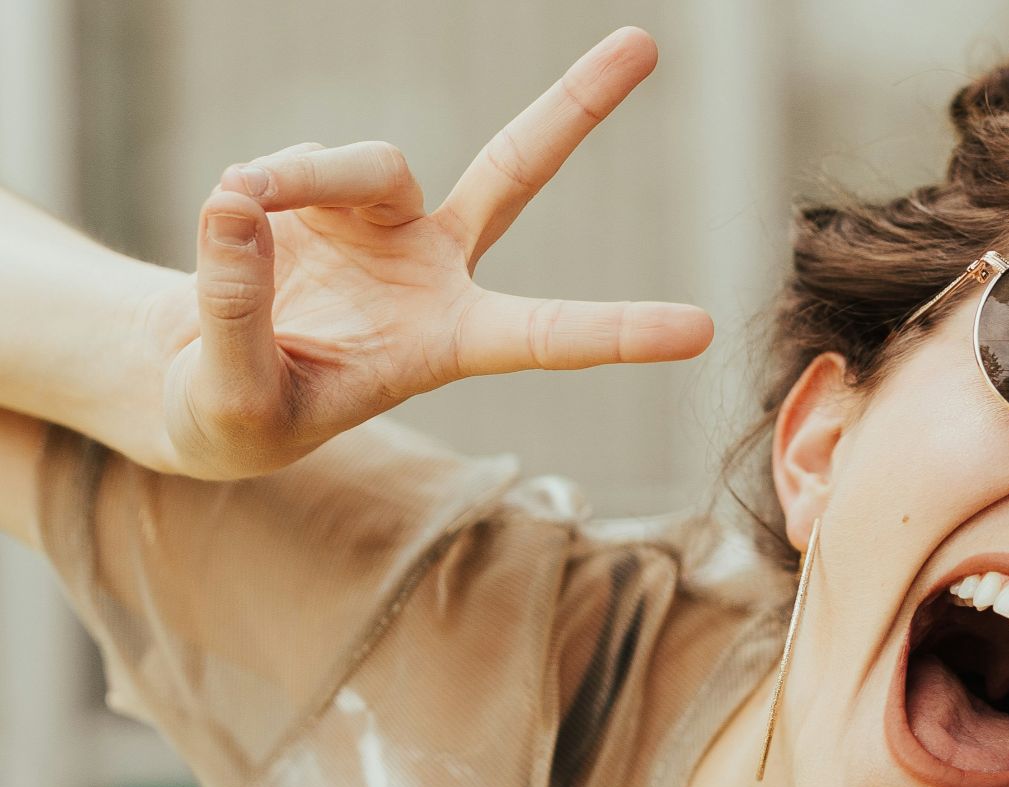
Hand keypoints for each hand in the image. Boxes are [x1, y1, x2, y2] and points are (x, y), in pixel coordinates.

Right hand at [152, 26, 710, 478]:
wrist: (201, 378)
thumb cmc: (239, 415)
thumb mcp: (233, 401)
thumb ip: (238, 314)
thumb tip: (236, 204)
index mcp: (450, 342)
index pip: (547, 336)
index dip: (620, 333)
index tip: (701, 330)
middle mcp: (437, 269)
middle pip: (516, 170)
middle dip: (577, 104)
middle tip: (644, 42)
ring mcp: (387, 220)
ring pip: (368, 163)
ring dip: (302, 179)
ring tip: (240, 211)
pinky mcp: (328, 189)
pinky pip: (296, 162)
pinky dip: (257, 185)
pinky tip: (233, 220)